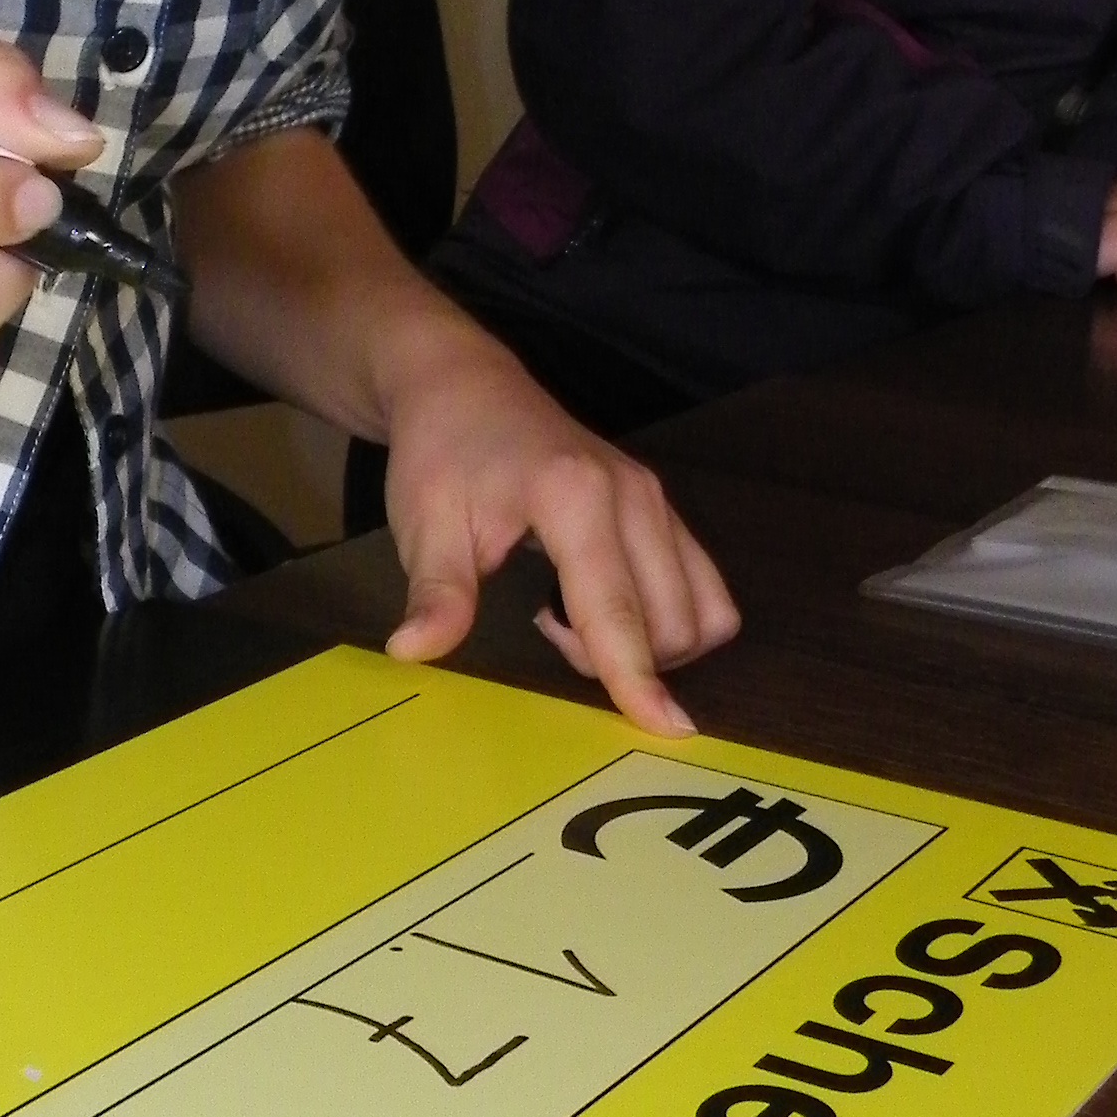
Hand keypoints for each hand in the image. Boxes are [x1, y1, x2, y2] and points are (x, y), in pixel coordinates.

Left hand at [377, 316, 737, 734]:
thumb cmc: (440, 454)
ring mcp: (657, 498)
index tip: (668, 731)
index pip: (615, 608)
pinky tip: (599, 600)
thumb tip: (415, 651)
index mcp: (575, 498)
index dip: (638, 676)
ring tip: (572, 616)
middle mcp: (634, 496)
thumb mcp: (424, 524)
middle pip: (671, 620)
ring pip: (702, 607)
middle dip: (622, 658)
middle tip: (545, 625)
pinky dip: (667, 618)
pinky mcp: (663, 507)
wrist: (463, 386)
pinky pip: (701, 585)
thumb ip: (436, 592)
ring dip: (652, 642)